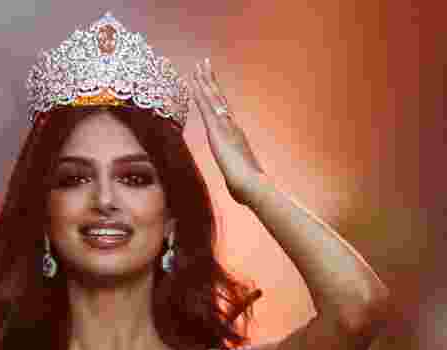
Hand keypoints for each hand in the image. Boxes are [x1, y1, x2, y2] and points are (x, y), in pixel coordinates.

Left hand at [188, 59, 265, 205]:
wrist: (252, 186)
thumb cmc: (248, 188)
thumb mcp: (240, 178)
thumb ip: (238, 177)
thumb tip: (241, 189)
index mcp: (235, 136)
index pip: (223, 112)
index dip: (216, 98)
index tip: (211, 84)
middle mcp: (231, 126)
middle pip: (219, 99)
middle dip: (211, 81)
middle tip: (204, 64)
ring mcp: (225, 126)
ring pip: (213, 98)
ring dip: (205, 81)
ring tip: (199, 65)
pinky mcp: (217, 130)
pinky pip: (207, 106)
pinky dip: (200, 92)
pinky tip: (193, 81)